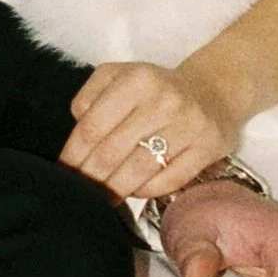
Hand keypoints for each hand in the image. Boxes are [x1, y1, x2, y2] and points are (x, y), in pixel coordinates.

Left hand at [62, 59, 235, 196]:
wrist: (212, 90)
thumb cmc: (153, 88)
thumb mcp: (116, 76)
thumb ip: (89, 98)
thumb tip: (78, 132)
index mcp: (136, 80)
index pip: (92, 128)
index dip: (73, 156)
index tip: (64, 173)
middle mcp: (164, 100)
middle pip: (112, 153)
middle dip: (90, 178)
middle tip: (79, 194)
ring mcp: (190, 124)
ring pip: (139, 170)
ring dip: (115, 190)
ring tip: (102, 200)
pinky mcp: (209, 146)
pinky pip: (169, 180)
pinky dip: (147, 191)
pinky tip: (134, 191)